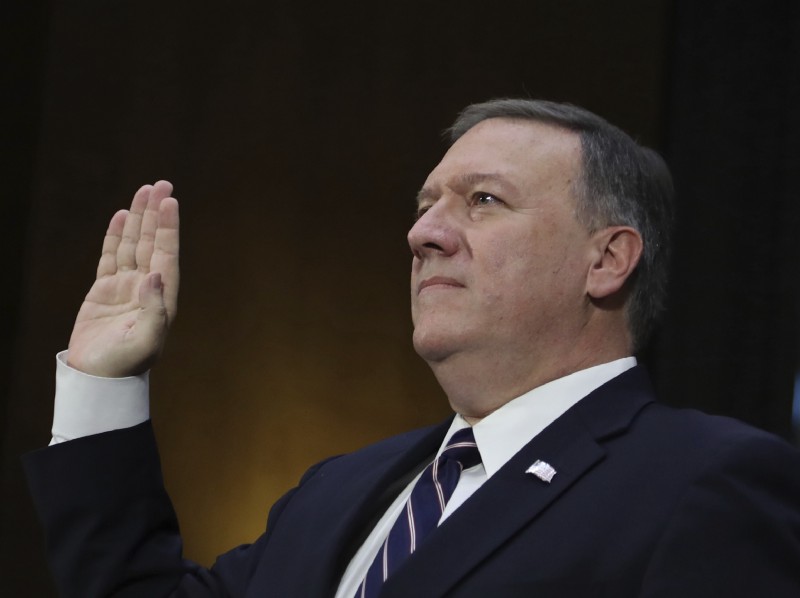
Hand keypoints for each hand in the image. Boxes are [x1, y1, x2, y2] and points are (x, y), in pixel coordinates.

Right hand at [67, 181, 179, 376]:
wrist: (98, 380)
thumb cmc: (125, 366)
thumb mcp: (145, 342)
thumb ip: (154, 310)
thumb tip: (154, 276)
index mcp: (162, 299)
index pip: (167, 255)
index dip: (168, 228)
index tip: (170, 202)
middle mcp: (147, 289)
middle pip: (153, 243)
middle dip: (156, 214)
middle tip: (161, 184)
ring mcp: (126, 287)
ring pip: (133, 245)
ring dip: (138, 219)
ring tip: (143, 192)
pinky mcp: (104, 291)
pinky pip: (111, 257)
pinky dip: (116, 237)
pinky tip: (120, 217)